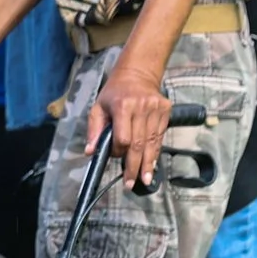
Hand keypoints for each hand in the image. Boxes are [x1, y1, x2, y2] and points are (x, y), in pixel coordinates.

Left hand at [86, 58, 173, 191]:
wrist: (137, 74)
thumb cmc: (114, 92)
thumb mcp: (98, 106)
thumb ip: (94, 130)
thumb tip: (90, 152)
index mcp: (122, 106)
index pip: (123, 138)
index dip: (118, 151)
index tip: (115, 158)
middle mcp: (141, 108)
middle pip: (139, 144)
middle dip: (135, 166)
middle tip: (131, 183)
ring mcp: (156, 109)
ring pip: (152, 143)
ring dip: (148, 163)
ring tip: (145, 180)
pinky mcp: (166, 111)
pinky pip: (160, 136)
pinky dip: (155, 151)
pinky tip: (151, 164)